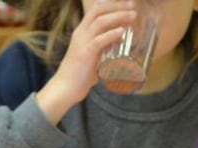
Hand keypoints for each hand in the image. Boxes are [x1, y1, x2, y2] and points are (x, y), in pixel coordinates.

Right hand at [36, 0, 136, 123]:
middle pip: (98, 11)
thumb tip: (119, 44)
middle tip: (133, 6)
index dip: (111, 4)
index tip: (126, 4)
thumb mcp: (92, 56)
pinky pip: (99, 40)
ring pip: (100, 22)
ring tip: (133, 16)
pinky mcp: (85, 53)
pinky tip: (122, 32)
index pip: (95, 10)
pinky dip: (112, 34)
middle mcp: (80, 34)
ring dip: (118, 16)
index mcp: (81, 32)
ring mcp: (82, 43)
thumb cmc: (78, 75)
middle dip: (117, 6)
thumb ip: (103, 48)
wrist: (64, 88)